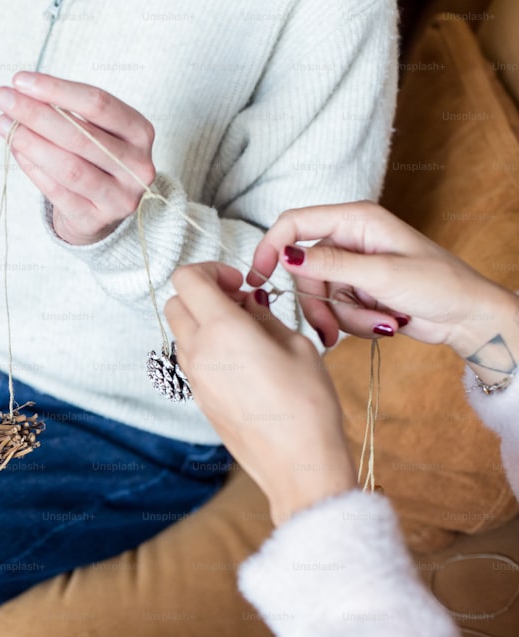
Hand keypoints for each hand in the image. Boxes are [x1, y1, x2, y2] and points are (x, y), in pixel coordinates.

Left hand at [0, 71, 155, 245]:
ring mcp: (118, 197)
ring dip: (29, 141)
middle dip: (35, 113)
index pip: (98, 104)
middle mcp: (137, 166)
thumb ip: (67, 112)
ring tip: (2, 124)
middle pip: (80, 134)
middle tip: (2, 98)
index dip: (57, 89)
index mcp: (140, 132)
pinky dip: (32, 168)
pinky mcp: (94, 220)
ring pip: (68, 166)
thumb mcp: (95, 130)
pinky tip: (14, 148)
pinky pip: (56, 191)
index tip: (20, 80)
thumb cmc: (95, 159)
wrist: (101, 212)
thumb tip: (22, 94)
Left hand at [165, 263, 355, 524]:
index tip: (236, 281)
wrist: (297, 464)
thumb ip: (263, 315)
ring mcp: (194, 378)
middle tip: (239, 302)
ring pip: (180, 332)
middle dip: (203, 293)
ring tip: (245, 332)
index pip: (186, 279)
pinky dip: (207, 347)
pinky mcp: (199, 398)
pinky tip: (242, 359)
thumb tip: (247, 302)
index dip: (210, 270)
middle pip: (176, 302)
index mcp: (221, 330)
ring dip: (203, 321)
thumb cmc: (307, 405)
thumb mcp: (297, 345)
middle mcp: (198, 352)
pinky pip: (191, 359)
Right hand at [248, 202, 518, 376]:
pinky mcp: (356, 291)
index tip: (258, 277)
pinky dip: (353, 323)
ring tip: (378, 324)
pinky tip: (382, 323)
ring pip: (318, 295)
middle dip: (317, 303)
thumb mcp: (381, 275)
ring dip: (342, 318)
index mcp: (355, 220)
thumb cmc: (438, 285)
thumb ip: (330, 264)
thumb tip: (287, 256)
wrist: (467, 317)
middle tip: (329, 328)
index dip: (271, 247)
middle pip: (303, 270)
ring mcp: (352, 267)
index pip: (295, 223)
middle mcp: (349, 240)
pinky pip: (334, 310)